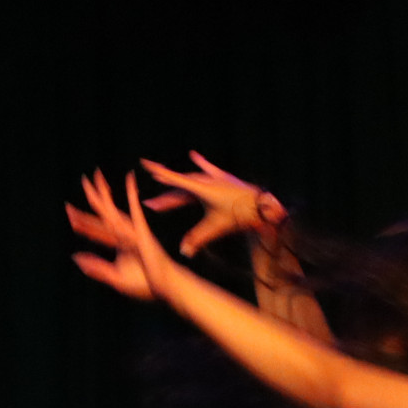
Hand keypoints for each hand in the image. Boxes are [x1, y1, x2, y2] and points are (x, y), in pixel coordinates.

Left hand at [67, 169, 177, 302]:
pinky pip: (136, 212)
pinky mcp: (143, 232)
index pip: (97, 229)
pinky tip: (130, 179)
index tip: (70, 213)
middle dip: (92, 198)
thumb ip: (97, 267)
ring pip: (114, 210)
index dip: (83, 221)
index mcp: (120, 243)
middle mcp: (125, 233)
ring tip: (97, 176)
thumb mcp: (115, 278)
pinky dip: (132, 196)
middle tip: (83, 179)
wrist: (165, 287)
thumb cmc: (145, 285)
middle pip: (104, 214)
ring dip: (105, 193)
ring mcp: (133, 232)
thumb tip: (76, 257)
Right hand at [140, 151, 285, 257]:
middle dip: (165, 197)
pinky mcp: (224, 178)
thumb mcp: (216, 228)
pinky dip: (201, 163)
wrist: (262, 206)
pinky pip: (209, 169)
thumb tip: (183, 252)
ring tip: (164, 183)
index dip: (159, 173)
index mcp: (201, 189)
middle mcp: (205, 180)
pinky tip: (193, 155)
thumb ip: (198, 239)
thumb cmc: (239, 216)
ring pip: (191, 180)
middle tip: (151, 205)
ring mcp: (215, 178)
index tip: (145, 165)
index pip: (175, 180)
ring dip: (177, 184)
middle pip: (180, 187)